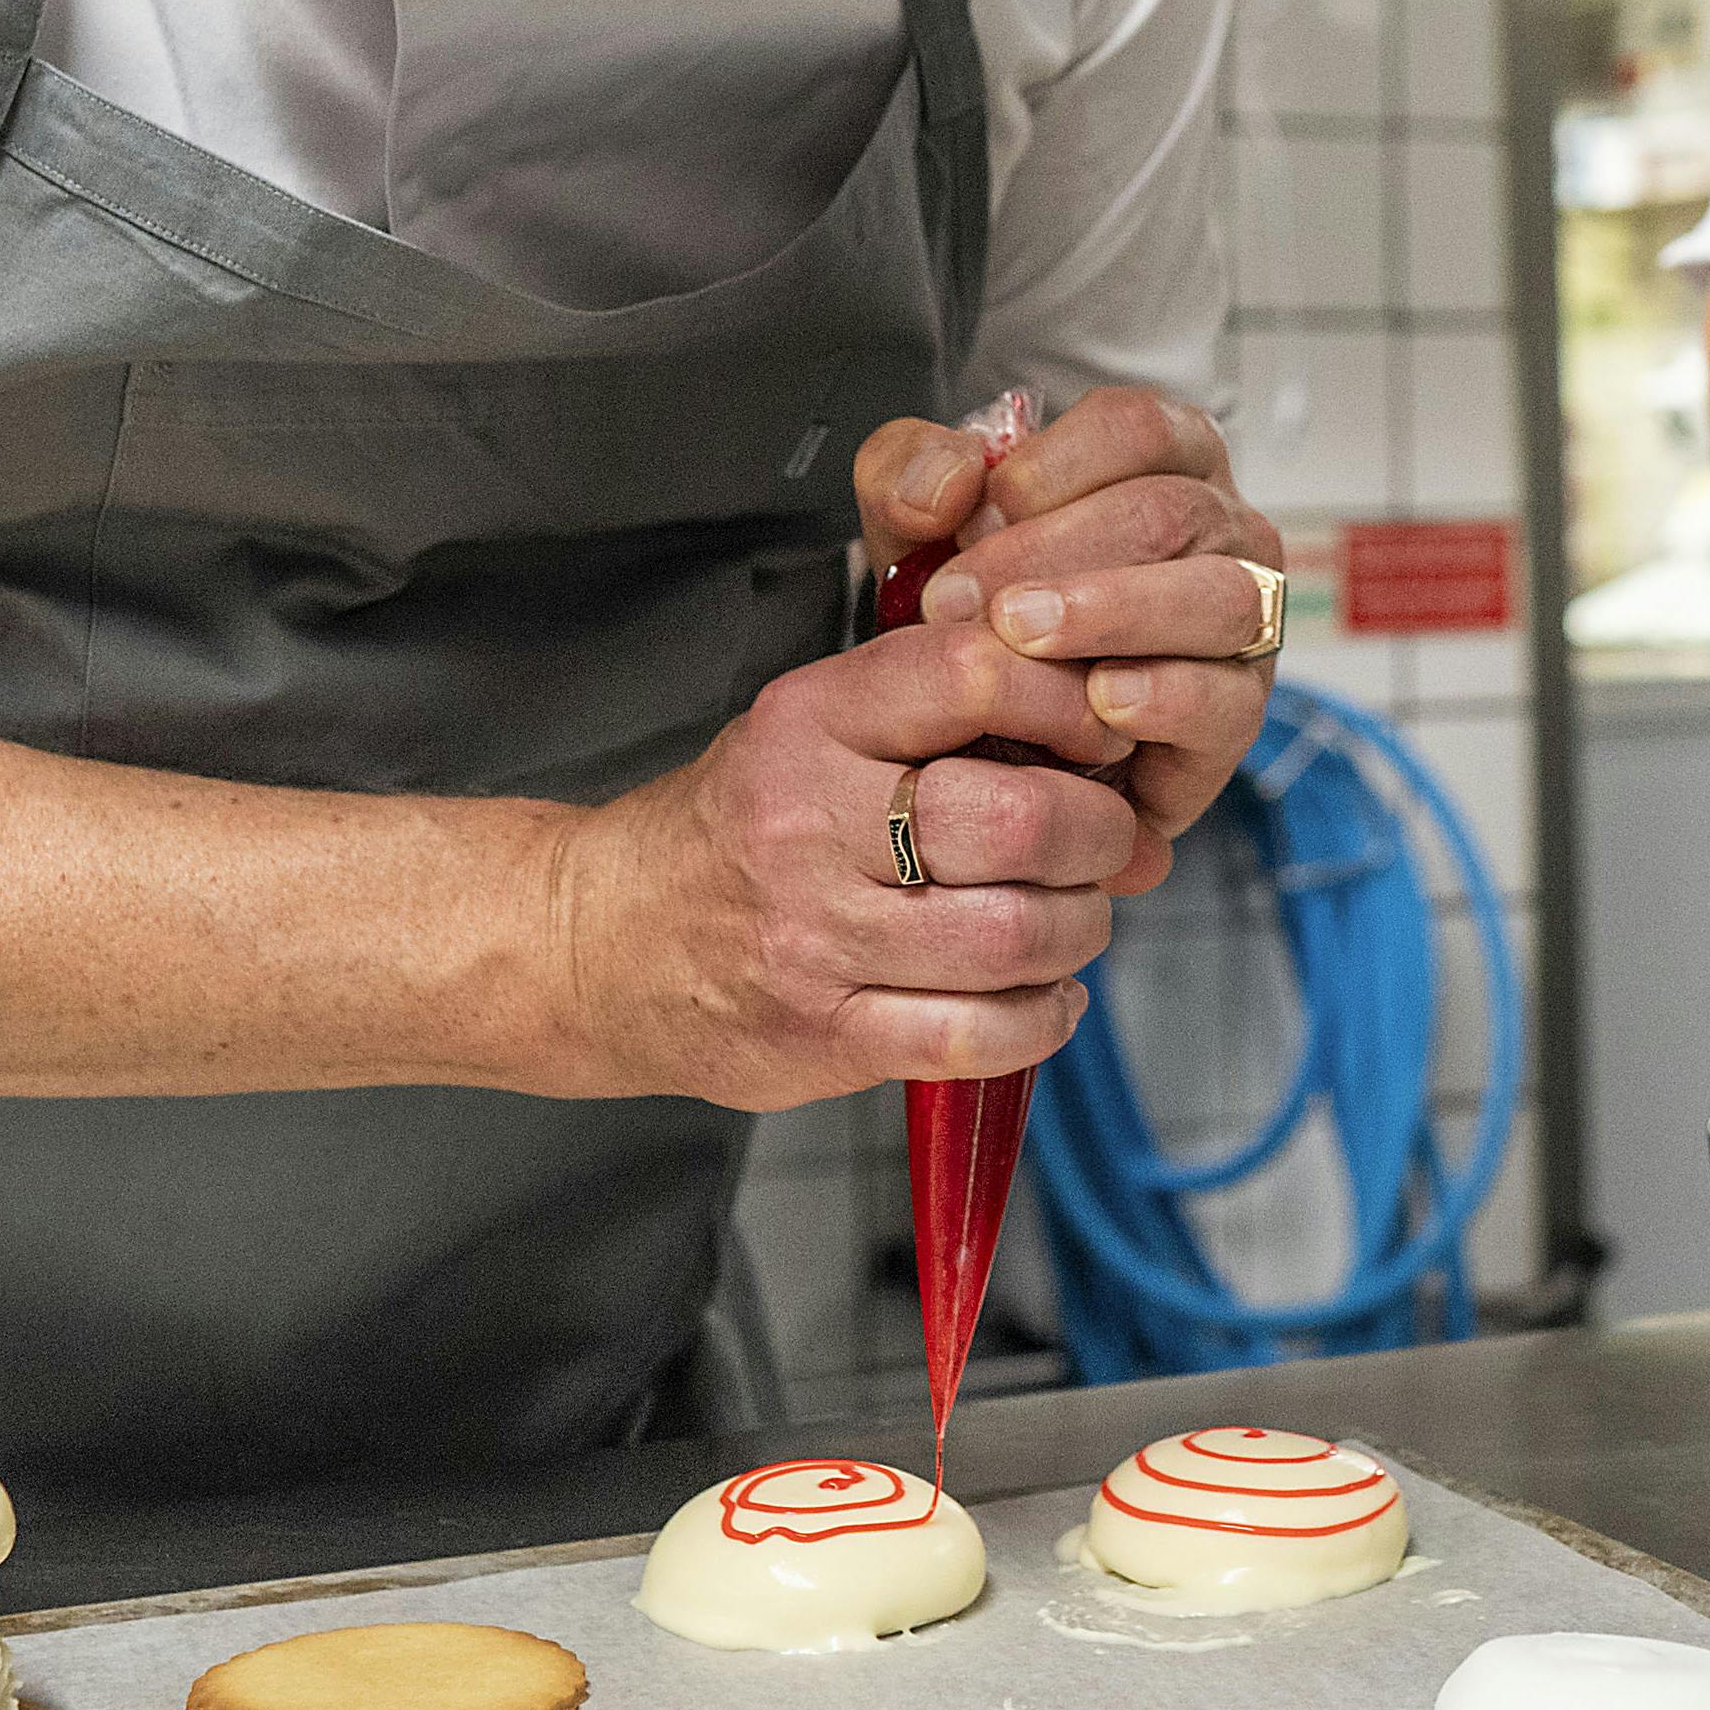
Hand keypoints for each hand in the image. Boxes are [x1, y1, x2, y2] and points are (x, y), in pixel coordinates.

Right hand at [557, 614, 1142, 1110]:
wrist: (600, 941)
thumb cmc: (734, 828)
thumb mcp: (811, 728)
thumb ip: (938, 716)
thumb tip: (1109, 743)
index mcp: (812, 722)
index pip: (973, 676)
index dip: (1070, 702)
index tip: (1101, 734)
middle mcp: (810, 821)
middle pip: (1017, 818)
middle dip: (1099, 832)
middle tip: (1107, 841)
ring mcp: (815, 936)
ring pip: (1014, 934)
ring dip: (1080, 928)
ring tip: (1074, 918)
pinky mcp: (823, 1034)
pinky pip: (974, 1034)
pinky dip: (1041, 1018)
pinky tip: (1043, 997)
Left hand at [855, 386, 1282, 874]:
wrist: (991, 719)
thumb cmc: (979, 595)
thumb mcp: (920, 524)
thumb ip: (911, 472)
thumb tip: (953, 479)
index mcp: (1167, 457)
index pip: (1137, 427)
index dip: (1050, 468)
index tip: (970, 519)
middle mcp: (1224, 527)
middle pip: (1166, 512)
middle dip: (1052, 553)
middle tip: (960, 599)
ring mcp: (1248, 619)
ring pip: (1215, 596)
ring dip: (1111, 612)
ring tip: (1021, 634)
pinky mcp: (1239, 710)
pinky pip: (1227, 696)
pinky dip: (1165, 695)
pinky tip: (1099, 701)